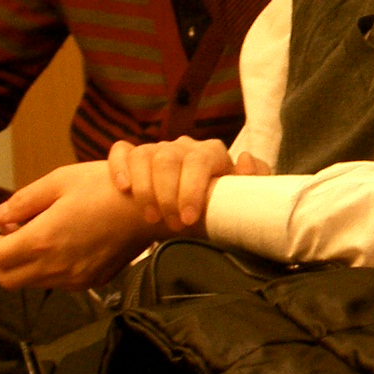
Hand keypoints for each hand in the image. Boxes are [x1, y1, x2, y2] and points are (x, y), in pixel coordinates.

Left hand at [0, 161, 169, 290]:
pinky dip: (55, 269)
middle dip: (6, 259)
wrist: (150, 206)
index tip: (5, 227)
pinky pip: (60, 283)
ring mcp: (75, 278)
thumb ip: (22, 201)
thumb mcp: (59, 181)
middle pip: (8, 280)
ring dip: (30, 265)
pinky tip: (72, 244)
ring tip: (51, 236)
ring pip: (33, 283)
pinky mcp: (92, 282)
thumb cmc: (105, 187)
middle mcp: (54, 266)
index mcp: (41, 240)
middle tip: (21, 235)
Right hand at [106, 137, 269, 230]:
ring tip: (151, 218)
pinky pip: (122, 152)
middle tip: (171, 225)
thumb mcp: (238, 198)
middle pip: (168, 159)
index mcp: (210, 154)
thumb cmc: (215, 206)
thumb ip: (254, 180)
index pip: (200, 160)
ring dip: (145, 190)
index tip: (188, 219)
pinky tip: (124, 188)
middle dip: (168, 195)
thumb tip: (245, 159)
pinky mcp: (133, 156)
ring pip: (144, 156)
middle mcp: (183, 148)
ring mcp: (157, 150)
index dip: (192, 189)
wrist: (187, 214)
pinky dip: (120, 168)